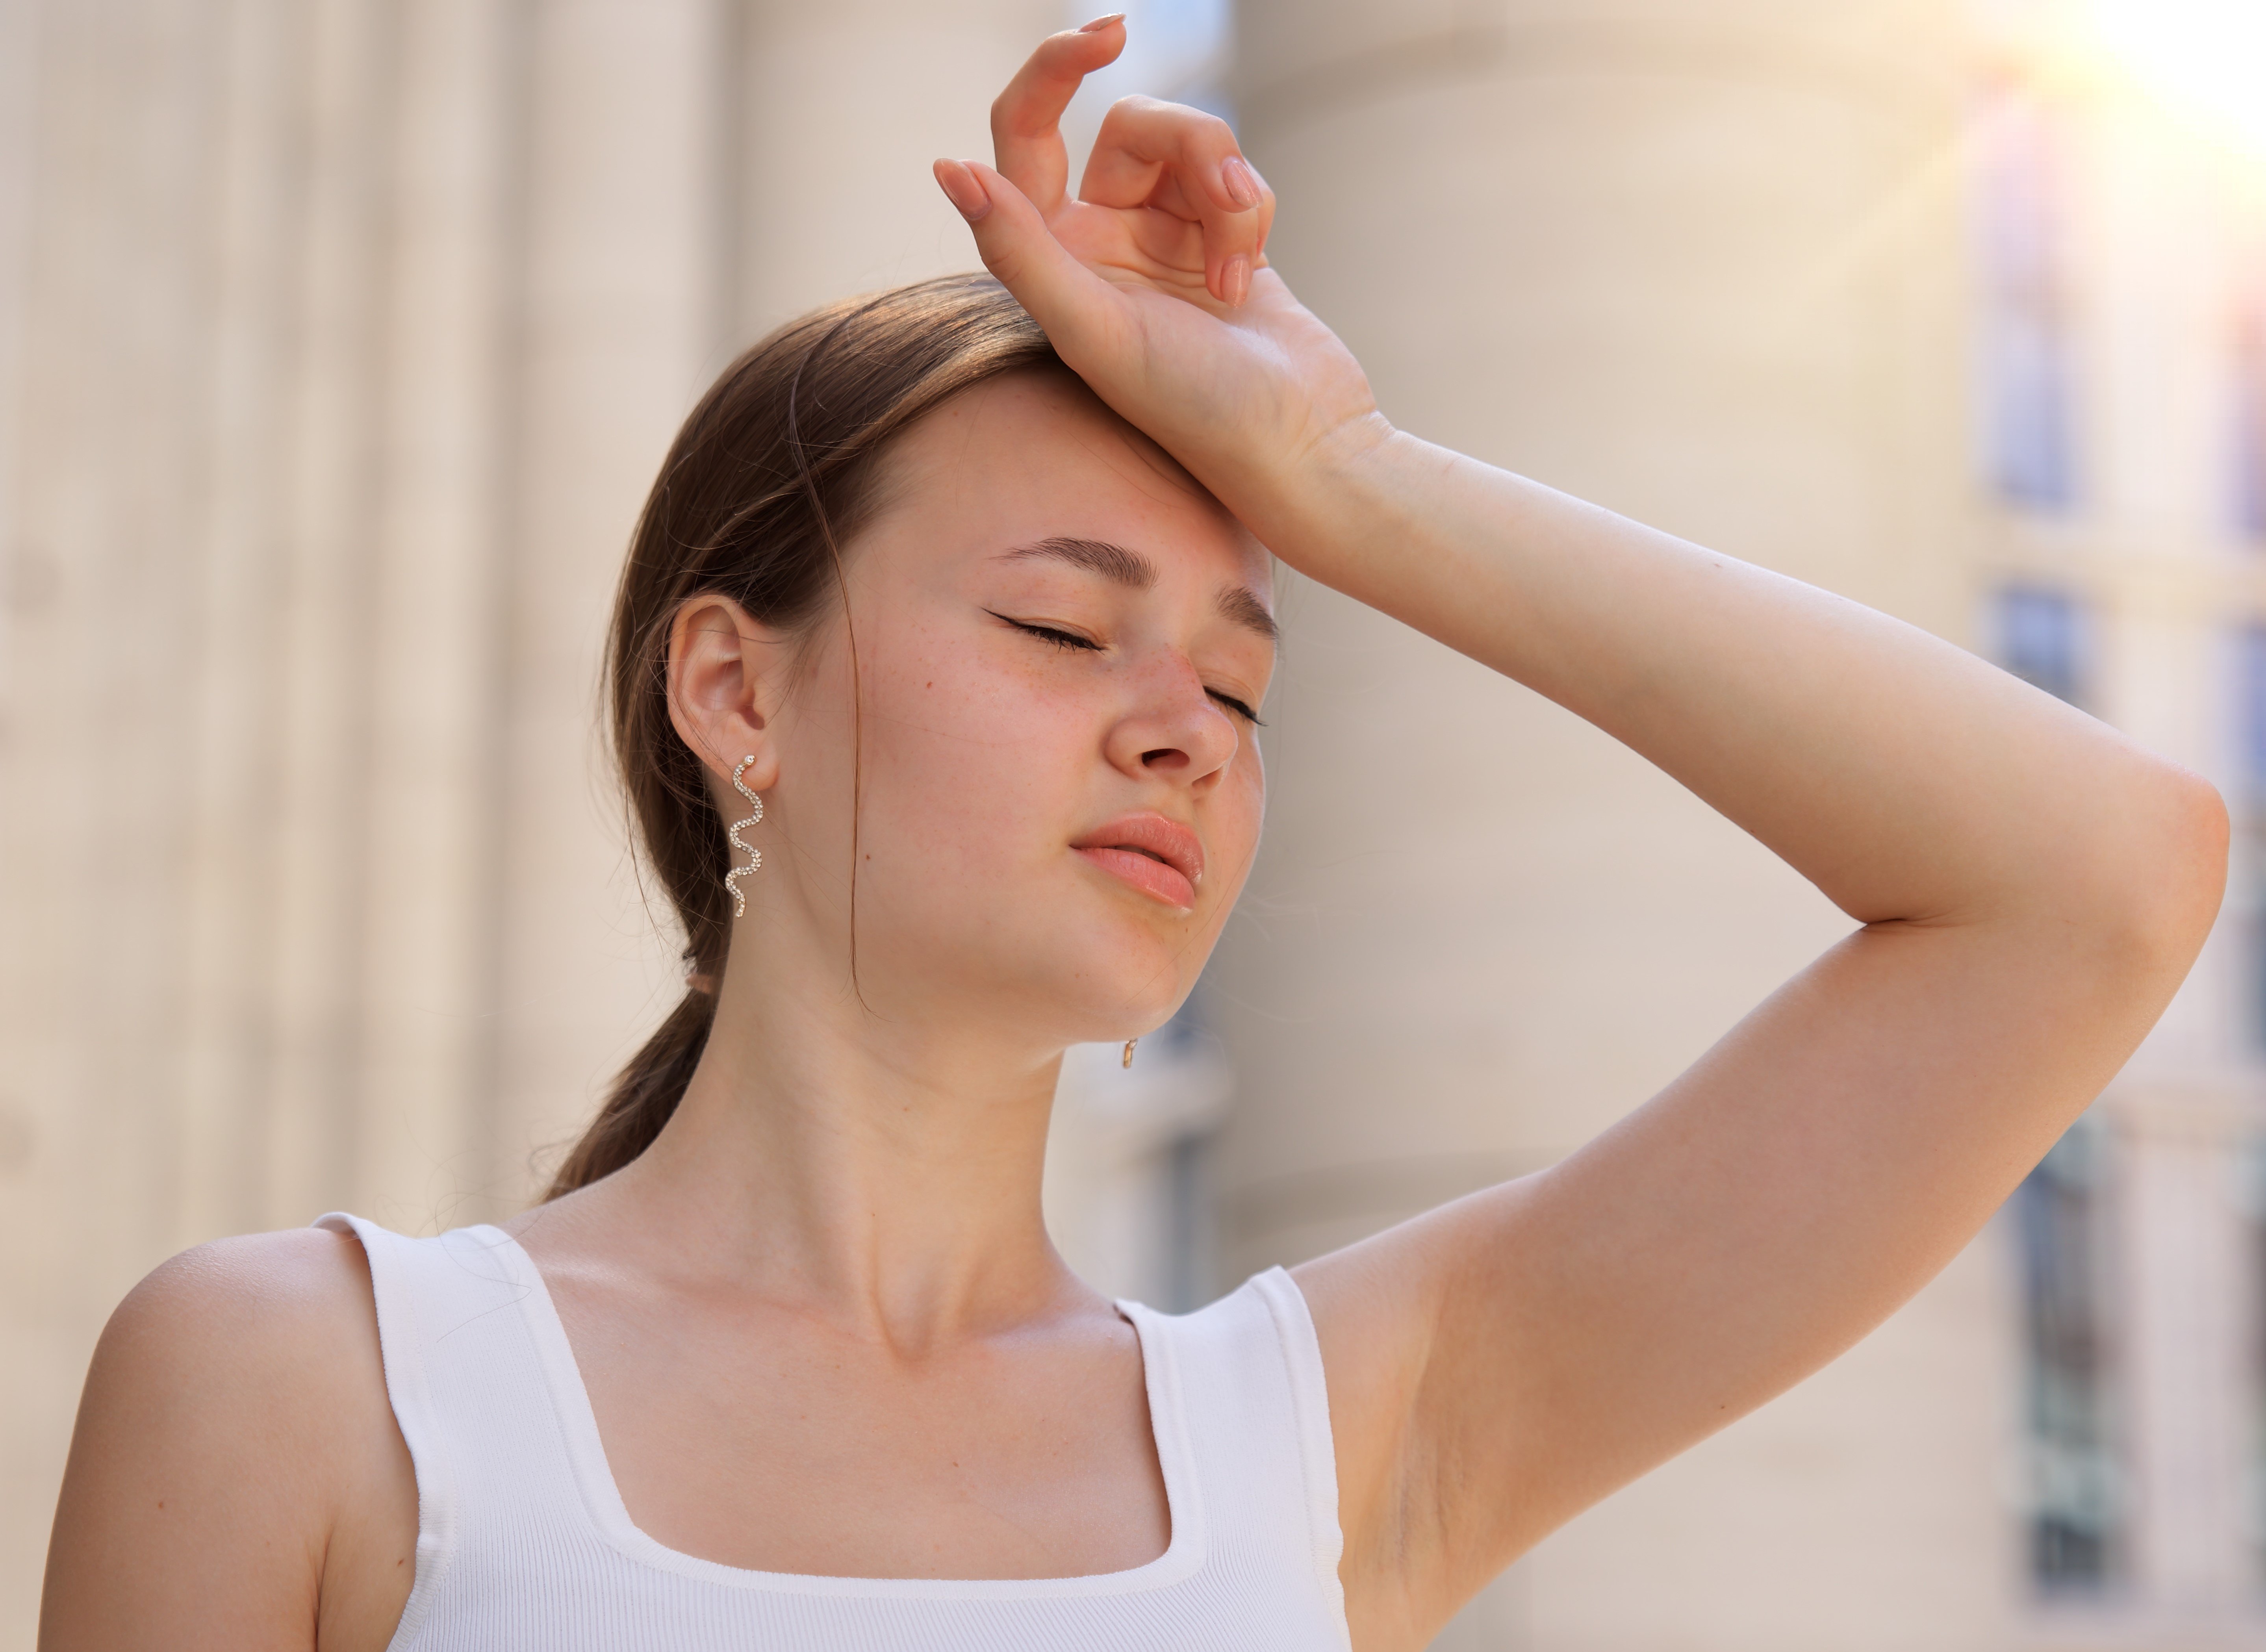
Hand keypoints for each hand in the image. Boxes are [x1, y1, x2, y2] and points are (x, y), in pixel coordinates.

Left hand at [933, 20, 1383, 539]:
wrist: (1297, 446)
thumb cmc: (1192, 409)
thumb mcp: (1094, 331)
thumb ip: (1020, 252)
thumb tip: (949, 168)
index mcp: (1047, 261)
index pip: (1023, 133)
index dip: (1054, 69)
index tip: (1111, 35)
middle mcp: (1095, 243)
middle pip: (1131, 126)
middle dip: (1192, 149)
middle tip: (1230, 197)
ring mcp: (1160, 239)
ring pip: (1192, 145)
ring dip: (1230, 191)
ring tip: (1241, 270)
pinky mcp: (1220, 240)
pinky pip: (1234, 180)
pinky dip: (1252, 215)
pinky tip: (1253, 277)